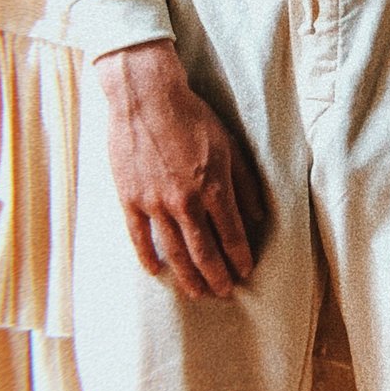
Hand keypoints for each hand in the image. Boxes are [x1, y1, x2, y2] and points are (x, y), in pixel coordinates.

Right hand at [95, 40, 265, 300]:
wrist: (146, 97)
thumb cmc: (192, 117)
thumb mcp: (229, 145)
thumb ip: (245, 183)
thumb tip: (259, 216)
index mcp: (214, 188)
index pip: (232, 236)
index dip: (240, 258)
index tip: (245, 273)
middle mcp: (186, 202)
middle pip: (203, 252)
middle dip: (216, 277)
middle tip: (223, 293)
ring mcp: (155, 203)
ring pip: (173, 251)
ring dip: (187, 276)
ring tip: (196, 293)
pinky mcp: (130, 198)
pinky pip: (140, 237)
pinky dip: (149, 257)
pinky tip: (157, 272)